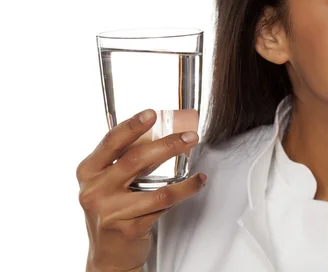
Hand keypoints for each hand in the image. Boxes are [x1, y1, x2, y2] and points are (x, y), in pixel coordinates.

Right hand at [76, 109, 205, 271]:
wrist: (108, 253)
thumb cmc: (113, 209)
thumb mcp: (110, 181)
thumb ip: (129, 159)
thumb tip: (161, 132)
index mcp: (89, 171)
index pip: (111, 142)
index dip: (133, 125)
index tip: (152, 114)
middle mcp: (95, 190)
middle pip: (136, 160)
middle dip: (168, 145)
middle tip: (190, 136)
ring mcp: (111, 211)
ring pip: (157, 189)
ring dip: (185, 180)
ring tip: (199, 172)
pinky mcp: (129, 228)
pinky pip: (163, 206)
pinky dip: (183, 194)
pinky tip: (194, 185)